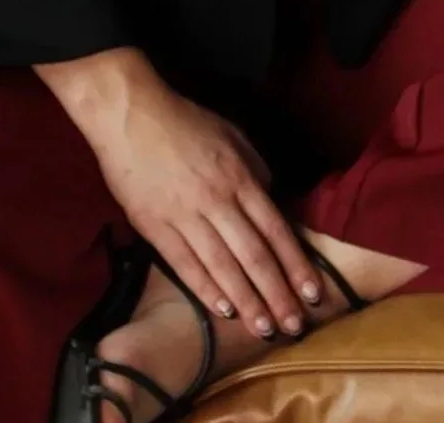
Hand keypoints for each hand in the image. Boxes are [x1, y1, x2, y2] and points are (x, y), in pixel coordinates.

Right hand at [81, 74, 322, 339]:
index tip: (312, 294)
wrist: (130, 114)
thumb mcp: (231, 134)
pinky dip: (205, 289)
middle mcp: (217, 200)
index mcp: (239, 177)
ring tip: (263, 328)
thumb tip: (271, 199)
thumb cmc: (184, 121)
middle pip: (254, 255)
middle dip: (277, 294)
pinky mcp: (154, 225)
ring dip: (246, 301)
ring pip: (222, 266)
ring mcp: (184, 215)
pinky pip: (184, 263)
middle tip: (294, 326)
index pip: (275, 230)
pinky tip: (222, 310)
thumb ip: (255, 169)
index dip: (295, 265)